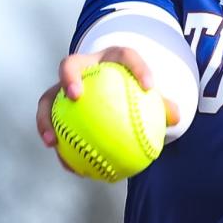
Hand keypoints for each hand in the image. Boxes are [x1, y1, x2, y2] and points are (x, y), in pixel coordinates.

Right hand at [35, 46, 180, 172]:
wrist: (106, 82)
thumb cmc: (129, 87)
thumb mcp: (144, 93)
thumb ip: (161, 103)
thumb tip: (176, 118)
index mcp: (110, 58)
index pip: (125, 55)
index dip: (138, 67)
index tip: (150, 86)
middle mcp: (83, 67)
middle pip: (69, 65)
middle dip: (69, 77)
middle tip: (74, 96)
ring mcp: (64, 86)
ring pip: (48, 97)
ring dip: (46, 118)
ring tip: (53, 141)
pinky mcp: (54, 105)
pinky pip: (51, 124)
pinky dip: (57, 144)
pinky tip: (69, 167)